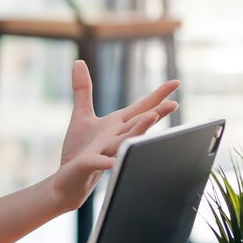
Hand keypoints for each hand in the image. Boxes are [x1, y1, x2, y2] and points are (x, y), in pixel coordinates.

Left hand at [52, 60, 178, 211]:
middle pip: (138, 124)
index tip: (176, 82)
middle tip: (174, 104)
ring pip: (125, 141)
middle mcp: (115, 138)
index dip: (157, 96)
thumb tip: (79, 62)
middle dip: (155, 114)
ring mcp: (105, 152)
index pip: (140, 108)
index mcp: (117, 126)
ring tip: (150, 118)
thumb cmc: (79, 151)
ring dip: (138, 130)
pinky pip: (102, 163)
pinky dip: (110, 162)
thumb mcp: (82, 116)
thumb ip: (83, 90)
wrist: (67, 180)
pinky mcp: (89, 164)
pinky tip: (115, 162)